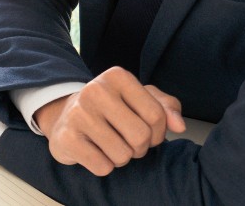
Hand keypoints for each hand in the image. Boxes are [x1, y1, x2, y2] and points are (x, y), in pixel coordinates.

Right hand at [34, 67, 185, 175]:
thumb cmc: (110, 109)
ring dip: (121, 157)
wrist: (65, 116)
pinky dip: (104, 165)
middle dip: (140, 147)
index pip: (156, 115)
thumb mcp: (140, 99)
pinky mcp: (67, 137)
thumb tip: (179, 125)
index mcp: (117, 76)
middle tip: (127, 141)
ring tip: (109, 145)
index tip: (147, 131)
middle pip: (141, 136)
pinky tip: (94, 151)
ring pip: (122, 155)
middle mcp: (95, 90)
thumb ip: (166, 107)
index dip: (158, 132)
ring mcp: (78, 114)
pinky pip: (103, 166)